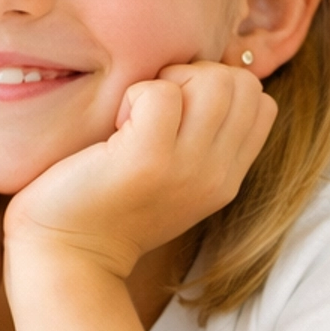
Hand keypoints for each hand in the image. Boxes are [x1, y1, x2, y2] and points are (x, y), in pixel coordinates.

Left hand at [3, 61, 276, 279]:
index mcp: (227, 178)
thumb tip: (205, 77)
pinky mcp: (148, 159)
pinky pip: (162, 94)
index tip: (178, 109)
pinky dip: (136, 94)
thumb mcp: (175, 178)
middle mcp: (217, 174)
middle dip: (197, 75)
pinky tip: (115, 126)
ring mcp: (186, 168)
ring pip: (214, 82)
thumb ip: (200, 139)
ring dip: (169, 82)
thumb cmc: (108, 206)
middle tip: (154, 106)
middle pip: (242, 83)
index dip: (220, 87)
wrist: (68, 255)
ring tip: (136, 114)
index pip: (260, 101)